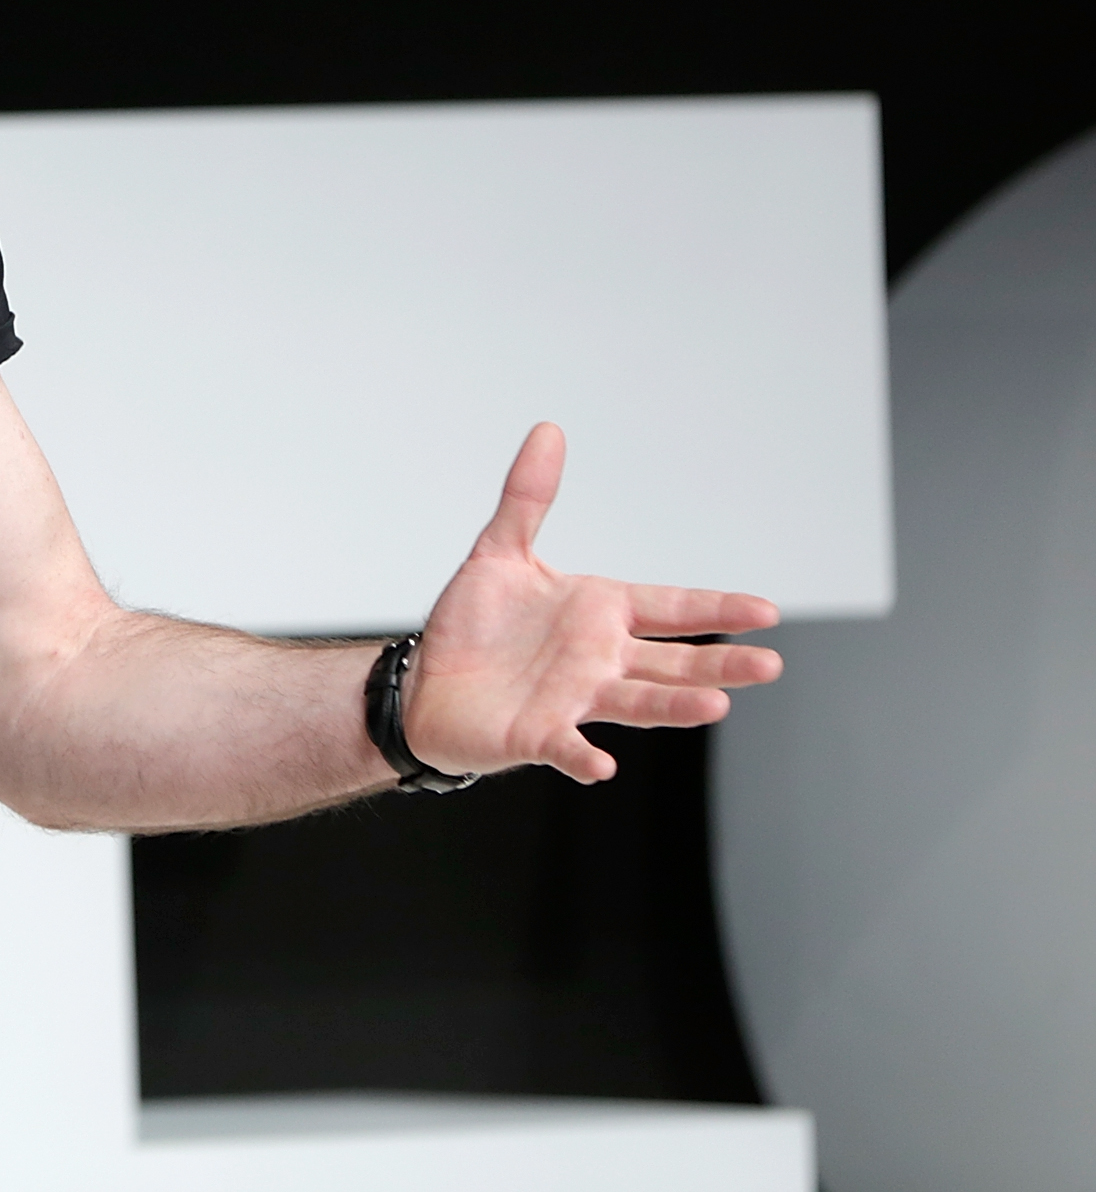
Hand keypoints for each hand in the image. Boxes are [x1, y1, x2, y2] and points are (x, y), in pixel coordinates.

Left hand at [402, 423, 781, 784]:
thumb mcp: (499, 552)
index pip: (670, 608)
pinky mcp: (537, 735)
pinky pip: (566, 748)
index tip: (766, 610)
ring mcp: (574, 700)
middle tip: (770, 665)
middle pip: (672, 663)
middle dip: (720, 664)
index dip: (715, 608)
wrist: (426, 685)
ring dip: (674, 706)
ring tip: (715, 705)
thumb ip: (528, 497)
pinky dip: (583, 757)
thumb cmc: (474, 627)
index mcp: (599, 615)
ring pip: (637, 703)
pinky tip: (601, 766)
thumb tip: (548, 431)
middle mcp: (599, 660)